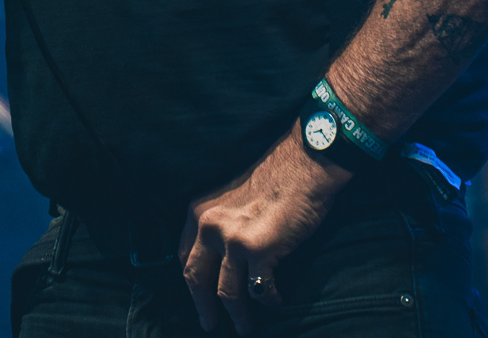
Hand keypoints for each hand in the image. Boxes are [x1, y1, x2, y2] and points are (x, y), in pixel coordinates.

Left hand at [178, 126, 347, 334]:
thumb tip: (217, 262)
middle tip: (209, 326)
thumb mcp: (230, 200)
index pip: (185, 257)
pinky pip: (259, 290)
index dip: (192, 283)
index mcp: (200, 211)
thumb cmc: (272, 181)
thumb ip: (218, 225)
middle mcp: (209, 225)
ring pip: (227, 293)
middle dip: (203, 307)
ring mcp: (233, 239)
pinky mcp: (259, 250)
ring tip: (245, 326)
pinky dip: (267, 299)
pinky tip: (275, 299)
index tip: (198, 299)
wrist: (302, 165)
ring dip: (238, 315)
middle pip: (197, 279)